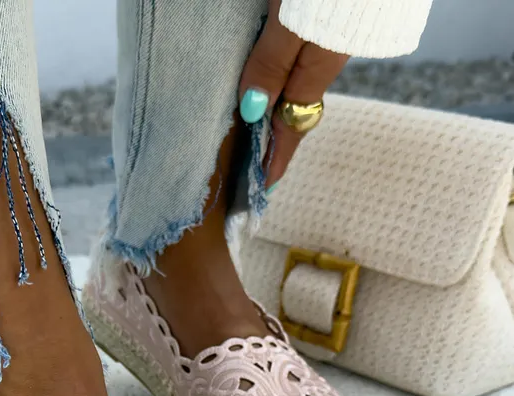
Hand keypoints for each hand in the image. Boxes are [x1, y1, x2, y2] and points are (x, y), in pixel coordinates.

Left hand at [239, 0, 348, 188]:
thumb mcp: (290, 20)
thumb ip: (271, 63)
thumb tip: (252, 111)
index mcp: (319, 67)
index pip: (293, 125)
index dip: (277, 157)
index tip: (265, 186)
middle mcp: (328, 58)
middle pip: (299, 107)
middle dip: (279, 138)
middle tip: (260, 163)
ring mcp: (334, 40)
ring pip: (303, 82)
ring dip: (284, 106)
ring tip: (265, 127)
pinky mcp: (335, 18)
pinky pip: (307, 59)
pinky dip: (292, 78)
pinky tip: (280, 78)